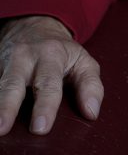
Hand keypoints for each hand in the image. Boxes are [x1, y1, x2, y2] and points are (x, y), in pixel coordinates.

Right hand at [0, 15, 102, 135]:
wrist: (36, 26)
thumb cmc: (63, 52)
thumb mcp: (84, 62)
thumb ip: (91, 86)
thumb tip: (91, 113)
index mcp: (51, 55)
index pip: (49, 83)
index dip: (46, 106)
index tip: (41, 129)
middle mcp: (25, 57)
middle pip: (15, 83)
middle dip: (9, 106)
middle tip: (3, 129)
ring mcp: (6, 62)